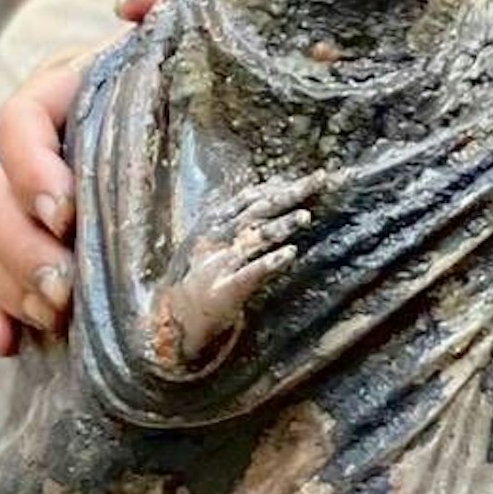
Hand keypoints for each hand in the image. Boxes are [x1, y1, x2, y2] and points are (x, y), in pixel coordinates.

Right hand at [0, 0, 180, 355]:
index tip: (66, 208)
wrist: (206, 80)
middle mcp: (37, 149)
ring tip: (56, 317)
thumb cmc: (192, 37)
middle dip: (21, 248)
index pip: (16, 123)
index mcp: (58, 92)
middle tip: (65, 289)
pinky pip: (2, 284)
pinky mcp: (49, 244)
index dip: (30, 167)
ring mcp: (35, 201)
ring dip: (12, 284)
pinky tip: (7, 345)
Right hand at [145, 170, 330, 373]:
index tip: (309, 176)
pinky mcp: (226, 289)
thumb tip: (272, 191)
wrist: (174, 317)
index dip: (279, 185)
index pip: (251, 197)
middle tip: (317, 181)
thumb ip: (242, 218)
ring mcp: (221, 262)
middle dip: (289, 194)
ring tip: (306, 216)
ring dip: (281, 225)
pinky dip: (271, 261)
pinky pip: (251, 272)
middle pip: (258, 209)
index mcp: (216, 222)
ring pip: (255, 237)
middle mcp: (218, 237)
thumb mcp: (216, 240)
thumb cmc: (202, 275)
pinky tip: (291, 253)